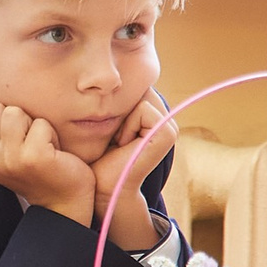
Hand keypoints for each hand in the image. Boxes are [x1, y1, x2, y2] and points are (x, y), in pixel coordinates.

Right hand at [0, 104, 94, 222]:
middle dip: (18, 119)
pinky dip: (51, 134)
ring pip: (15, 112)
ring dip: (34, 125)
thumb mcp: (6, 153)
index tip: (17, 141)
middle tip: (31, 143)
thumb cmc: (38, 171)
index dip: (3, 119)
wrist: (63, 204)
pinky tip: (53, 153)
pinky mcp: (33, 157)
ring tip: (41, 145)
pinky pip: (41, 123)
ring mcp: (10, 159)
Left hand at [89, 99, 174, 251]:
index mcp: (152, 116)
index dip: (114, 105)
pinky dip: (128, 126)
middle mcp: (164, 120)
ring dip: (121, 120)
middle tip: (114, 139)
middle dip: (118, 111)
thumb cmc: (97, 157)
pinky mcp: (168, 134)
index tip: (110, 133)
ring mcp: (169, 127)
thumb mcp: (104, 124)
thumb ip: (112, 102)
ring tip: (119, 142)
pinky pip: (143, 109)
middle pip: (137, 89)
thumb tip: (105, 79)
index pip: (133, 86)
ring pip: (140, 98)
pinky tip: (125, 145)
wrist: (101, 188)